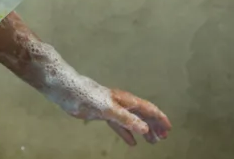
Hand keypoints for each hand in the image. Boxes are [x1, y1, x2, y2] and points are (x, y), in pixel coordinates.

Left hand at [51, 76, 170, 145]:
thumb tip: (145, 128)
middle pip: (142, 115)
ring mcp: (112, 108)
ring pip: (133, 120)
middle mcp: (121, 103)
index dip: (158, 118)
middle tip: (163, 138)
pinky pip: (119, 125)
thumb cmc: (85, 95)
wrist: (65, 89)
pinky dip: (127, 133)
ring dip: (143, 130)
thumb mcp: (107, 109)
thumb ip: (125, 118)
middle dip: (154, 125)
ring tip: (153, 141)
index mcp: (125, 100)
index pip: (147, 109)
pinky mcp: (102, 113)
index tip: (168, 129)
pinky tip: (132, 143)